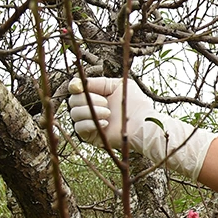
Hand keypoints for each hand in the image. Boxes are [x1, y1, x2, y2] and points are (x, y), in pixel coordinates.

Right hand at [67, 77, 215, 179]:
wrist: (144, 124)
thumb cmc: (136, 104)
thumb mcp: (118, 85)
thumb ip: (99, 82)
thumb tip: (78, 83)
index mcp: (96, 95)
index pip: (75, 89)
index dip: (75, 86)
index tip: (78, 86)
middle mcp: (90, 108)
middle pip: (73, 100)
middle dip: (89, 100)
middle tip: (106, 103)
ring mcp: (89, 122)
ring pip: (74, 113)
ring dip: (92, 111)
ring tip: (109, 114)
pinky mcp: (90, 136)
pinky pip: (78, 127)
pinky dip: (90, 123)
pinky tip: (105, 123)